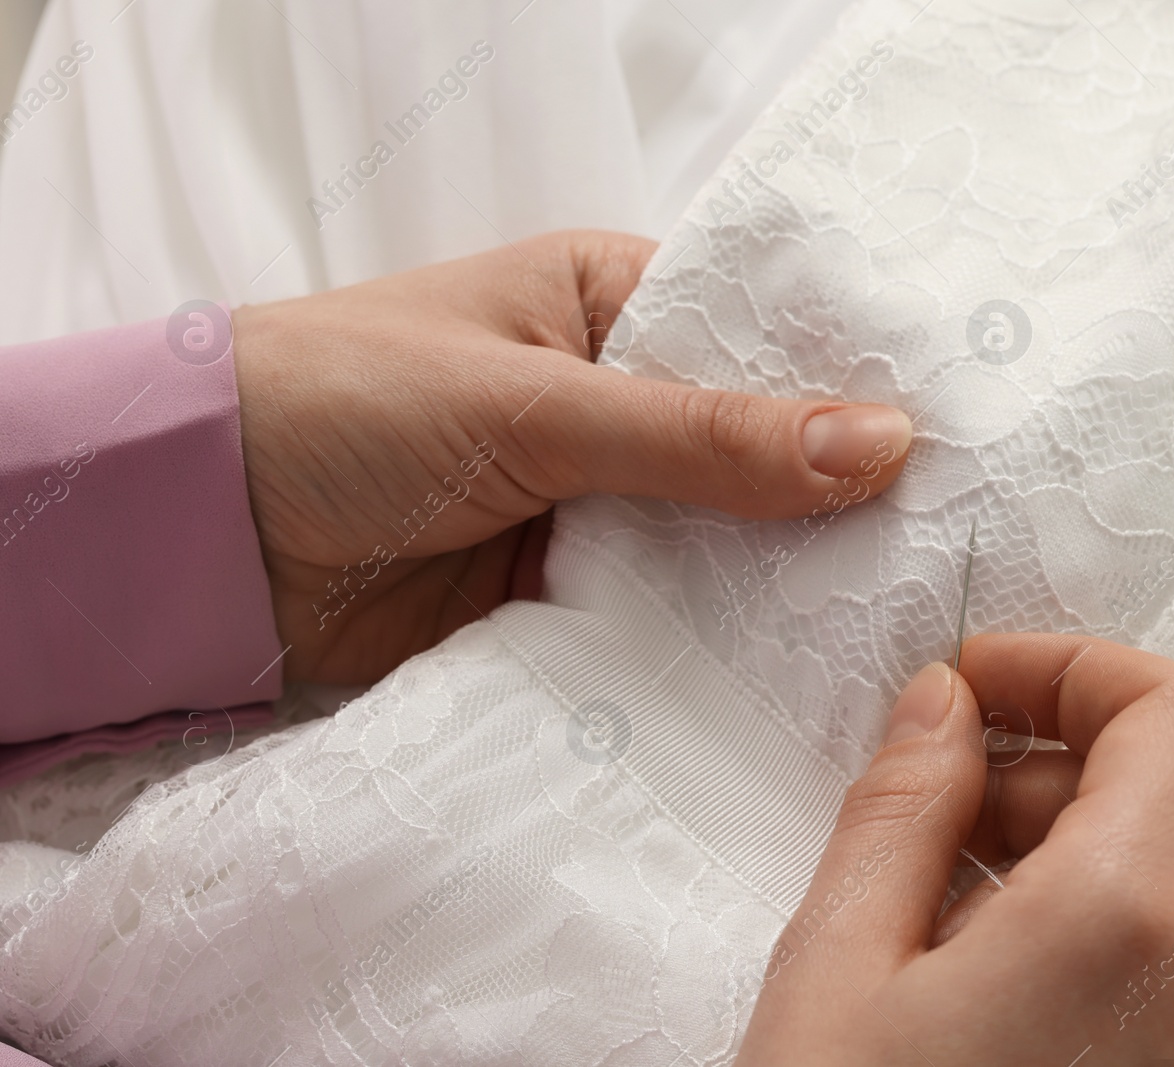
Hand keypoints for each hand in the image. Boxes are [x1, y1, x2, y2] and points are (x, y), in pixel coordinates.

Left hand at [231, 230, 911, 682]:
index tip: (964, 438)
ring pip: (719, 548)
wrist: (198, 532)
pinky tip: (797, 681)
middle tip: (958, 553)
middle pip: (755, 453)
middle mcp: (617, 405)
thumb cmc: (349, 401)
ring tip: (905, 626)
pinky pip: (663, 622)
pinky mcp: (566, 596)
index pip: (762, 337)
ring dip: (782, 587)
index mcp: (613, 306)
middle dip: (834, 502)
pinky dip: (713, 650)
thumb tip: (878, 444)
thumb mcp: (535, 403)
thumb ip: (700, 436)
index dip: (852, 384)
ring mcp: (596, 507)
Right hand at [738, 634, 1173, 1065]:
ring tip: (936, 889)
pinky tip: (975, 960)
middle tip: (940, 786)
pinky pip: (1168, 954)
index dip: (1075, 666)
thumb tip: (947, 702)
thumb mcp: (839, 962)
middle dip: (1060, 754)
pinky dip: (1087, 912)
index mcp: (1124, 926)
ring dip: (1069, 834)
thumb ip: (906, 803)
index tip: (977, 678)